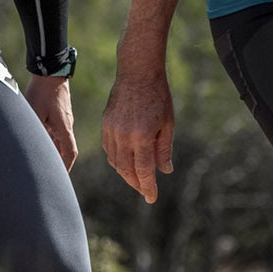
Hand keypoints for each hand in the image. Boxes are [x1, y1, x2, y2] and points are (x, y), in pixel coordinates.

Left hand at [26, 75, 77, 169]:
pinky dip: (52, 140)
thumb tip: (28, 145)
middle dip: (60, 162)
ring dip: (55, 150)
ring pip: (61, 140)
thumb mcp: (34, 112)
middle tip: (52, 173)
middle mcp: (67, 125)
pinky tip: (42, 142)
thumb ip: (33, 129)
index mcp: (63, 127)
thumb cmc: (41, 91)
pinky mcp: (60, 113)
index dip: (66, 166)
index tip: (61, 177)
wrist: (51, 71)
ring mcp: (64, 118)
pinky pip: (57, 131)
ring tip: (45, 160)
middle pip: (66, 149)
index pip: (69, 152)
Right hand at [102, 63, 175, 202]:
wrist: (137, 73)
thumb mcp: (167, 124)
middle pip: (126, 170)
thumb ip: (164, 149)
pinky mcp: (105, 124)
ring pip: (115, 161)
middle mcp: (123, 136)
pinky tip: (125, 161)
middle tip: (145, 191)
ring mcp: (111, 130)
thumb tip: (164, 171)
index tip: (152, 198)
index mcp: (141, 137)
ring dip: (125, 173)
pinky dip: (116, 159)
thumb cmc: (158, 96)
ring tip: (136, 178)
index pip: (143, 171)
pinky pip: (109, 149)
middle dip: (136, 183)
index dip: (147, 187)